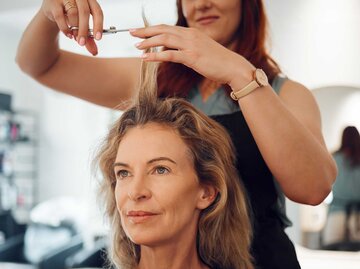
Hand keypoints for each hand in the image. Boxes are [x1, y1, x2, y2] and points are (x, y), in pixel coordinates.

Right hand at [41, 0, 103, 54]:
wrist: (53, 9)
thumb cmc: (71, 16)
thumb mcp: (82, 26)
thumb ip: (89, 38)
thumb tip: (94, 52)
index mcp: (89, 0)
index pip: (97, 11)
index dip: (98, 25)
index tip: (98, 38)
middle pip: (84, 12)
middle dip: (84, 30)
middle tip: (82, 43)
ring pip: (73, 13)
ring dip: (74, 29)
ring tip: (74, 37)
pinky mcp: (53, 2)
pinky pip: (60, 16)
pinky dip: (65, 28)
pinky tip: (68, 34)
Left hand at [130, 24, 253, 84]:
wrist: (233, 67)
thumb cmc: (218, 61)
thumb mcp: (202, 50)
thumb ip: (189, 48)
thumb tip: (178, 52)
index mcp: (192, 33)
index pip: (168, 27)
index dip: (153, 28)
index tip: (141, 30)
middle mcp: (190, 35)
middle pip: (163, 29)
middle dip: (145, 31)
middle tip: (131, 32)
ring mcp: (191, 45)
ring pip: (164, 39)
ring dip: (148, 42)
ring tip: (136, 45)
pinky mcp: (191, 56)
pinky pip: (169, 54)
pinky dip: (155, 55)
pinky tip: (145, 58)